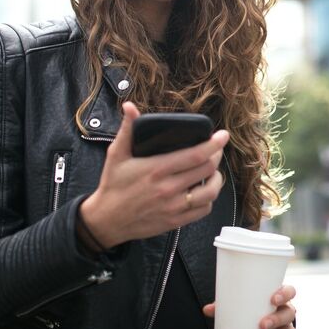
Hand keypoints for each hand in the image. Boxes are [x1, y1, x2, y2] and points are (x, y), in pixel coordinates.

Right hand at [81, 102, 228, 247]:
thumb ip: (127, 130)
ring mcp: (173, 207)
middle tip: (215, 150)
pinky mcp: (175, 221)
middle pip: (206, 170)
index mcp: (157, 169)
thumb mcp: (116, 154)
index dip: (213, 144)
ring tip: (212, 171)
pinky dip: (208, 199)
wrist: (106, 220)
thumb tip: (129, 106)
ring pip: (210, 193)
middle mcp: (168, 188)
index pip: (195, 155)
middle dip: (216, 157)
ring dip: (216, 180)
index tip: (223, 136)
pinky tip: (203, 191)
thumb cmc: (113, 185)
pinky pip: (203, 210)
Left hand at [202, 284, 296, 328]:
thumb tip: (207, 310)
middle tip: (262, 325)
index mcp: (279, 297)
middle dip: (277, 320)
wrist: (255, 322)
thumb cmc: (249, 308)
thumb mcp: (238, 304)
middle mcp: (286, 312)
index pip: (290, 291)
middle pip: (289, 314)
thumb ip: (224, 306)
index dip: (285, 294)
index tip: (273, 299)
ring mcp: (286, 328)